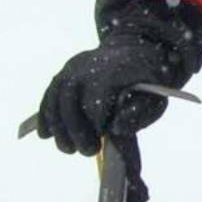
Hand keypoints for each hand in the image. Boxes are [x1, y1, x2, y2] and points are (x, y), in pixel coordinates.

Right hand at [37, 36, 182, 154]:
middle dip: (74, 130)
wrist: (135, 49)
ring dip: (58, 127)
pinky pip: (49, 94)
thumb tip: (115, 128)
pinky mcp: (64, 71)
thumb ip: (139, 114)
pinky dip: (45, 115)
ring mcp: (73, 67)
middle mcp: (87, 65)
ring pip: (55, 98)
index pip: (94, 101)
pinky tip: (46, 135)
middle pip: (69, 100)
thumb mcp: (155, 97)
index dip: (92, 127)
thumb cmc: (148, 81)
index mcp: (112, 71)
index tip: (97, 147)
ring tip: (68, 149)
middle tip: (86, 152)